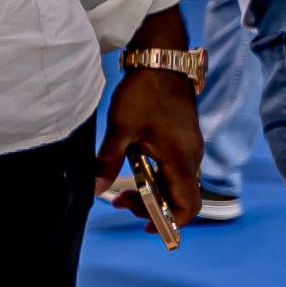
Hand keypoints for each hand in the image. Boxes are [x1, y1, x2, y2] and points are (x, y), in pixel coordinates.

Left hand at [97, 20, 202, 227]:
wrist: (162, 60)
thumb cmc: (144, 93)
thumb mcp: (120, 128)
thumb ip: (107, 162)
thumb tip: (94, 190)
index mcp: (180, 159)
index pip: (188, 205)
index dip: (171, 222)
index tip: (146, 226)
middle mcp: (191, 157)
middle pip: (181, 198)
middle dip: (153, 207)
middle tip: (121, 200)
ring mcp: (190, 147)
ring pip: (178, 184)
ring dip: (154, 192)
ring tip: (125, 187)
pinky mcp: (185, 138)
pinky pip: (176, 169)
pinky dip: (158, 177)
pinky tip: (136, 166)